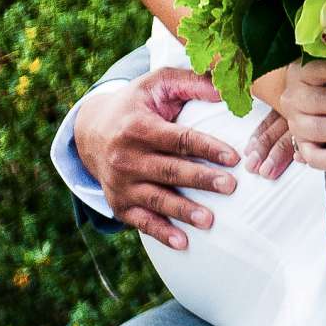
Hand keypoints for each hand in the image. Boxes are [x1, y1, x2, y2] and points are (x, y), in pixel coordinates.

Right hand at [73, 69, 289, 250]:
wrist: (91, 132)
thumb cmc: (137, 106)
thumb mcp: (157, 85)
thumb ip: (191, 82)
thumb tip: (226, 89)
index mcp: (138, 127)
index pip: (178, 139)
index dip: (206, 147)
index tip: (233, 157)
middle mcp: (126, 156)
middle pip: (169, 170)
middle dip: (201, 179)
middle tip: (230, 186)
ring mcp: (121, 183)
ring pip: (157, 198)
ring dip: (183, 210)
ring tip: (210, 221)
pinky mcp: (119, 204)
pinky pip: (141, 221)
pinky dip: (161, 232)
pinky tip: (182, 242)